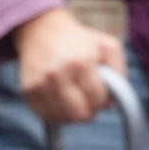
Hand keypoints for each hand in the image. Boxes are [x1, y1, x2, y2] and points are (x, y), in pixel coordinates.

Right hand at [14, 8, 125, 125]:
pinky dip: (57, 114)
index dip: (103, 102)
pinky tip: (61, 101)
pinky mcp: (28, 90)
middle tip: (89, 102)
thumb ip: (120, 71)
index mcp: (81, 62)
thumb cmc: (79, 40)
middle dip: (89, 111)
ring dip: (73, 114)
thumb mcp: (107, 46)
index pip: (97, 99)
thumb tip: (112, 102)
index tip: (101, 95)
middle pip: (80, 114)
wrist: (41, 30)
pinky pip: (46, 116)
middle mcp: (58, 74)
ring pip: (63, 119)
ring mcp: (41, 83)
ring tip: (75, 100)